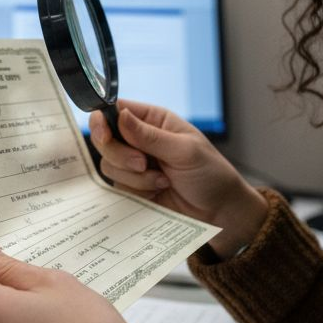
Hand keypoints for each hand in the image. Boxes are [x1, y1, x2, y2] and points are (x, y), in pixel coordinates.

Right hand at [91, 99, 267, 256]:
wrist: (219, 212)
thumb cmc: (210, 174)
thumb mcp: (184, 150)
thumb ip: (150, 136)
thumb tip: (120, 116)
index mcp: (153, 120)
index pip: (115, 110)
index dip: (102, 120)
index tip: (104, 135)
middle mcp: (139, 140)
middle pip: (104, 139)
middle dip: (121, 154)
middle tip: (143, 163)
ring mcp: (134, 165)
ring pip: (109, 165)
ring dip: (134, 177)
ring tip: (163, 181)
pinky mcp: (133, 188)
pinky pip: (117, 187)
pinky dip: (137, 191)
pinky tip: (159, 191)